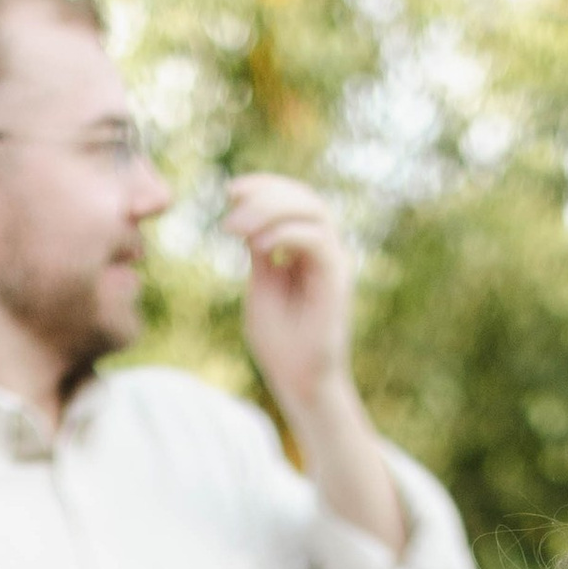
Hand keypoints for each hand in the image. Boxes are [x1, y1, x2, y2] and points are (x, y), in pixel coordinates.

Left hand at [224, 173, 357, 421]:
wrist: (298, 382)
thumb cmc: (280, 343)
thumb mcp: (261, 285)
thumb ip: (260, 250)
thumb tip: (247, 215)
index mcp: (306, 249)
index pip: (293, 200)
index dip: (264, 186)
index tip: (231, 190)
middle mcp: (325, 251)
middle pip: (305, 197)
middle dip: (266, 193)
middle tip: (230, 203)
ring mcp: (333, 263)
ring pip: (313, 210)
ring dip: (271, 210)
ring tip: (237, 228)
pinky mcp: (337, 280)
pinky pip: (317, 241)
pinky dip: (287, 235)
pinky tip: (259, 248)